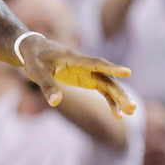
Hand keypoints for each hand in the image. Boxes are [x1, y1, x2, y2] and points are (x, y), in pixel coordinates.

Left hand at [19, 35, 134, 117]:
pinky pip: (102, 90)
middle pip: (106, 77)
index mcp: (74, 58)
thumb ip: (47, 86)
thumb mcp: (37, 72)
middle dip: (119, 92)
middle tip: (131, 107)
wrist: (33, 50)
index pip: (95, 63)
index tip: (127, 72)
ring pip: (108, 84)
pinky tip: (117, 114)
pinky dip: (110, 101)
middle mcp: (85, 65)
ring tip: (130, 112)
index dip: (111, 68)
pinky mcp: (86, 78)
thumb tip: (55, 102)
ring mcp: (87, 72)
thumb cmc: (35, 58)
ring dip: (118, 97)